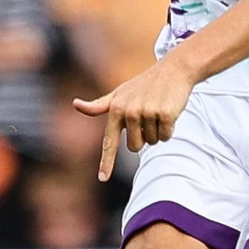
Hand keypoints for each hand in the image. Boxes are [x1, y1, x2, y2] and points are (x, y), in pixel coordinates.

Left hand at [75, 58, 196, 180]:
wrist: (173, 69)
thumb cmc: (144, 84)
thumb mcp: (119, 93)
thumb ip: (100, 105)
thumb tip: (75, 104)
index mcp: (116, 109)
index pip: (109, 142)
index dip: (107, 162)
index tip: (102, 178)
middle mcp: (129, 112)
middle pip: (135, 147)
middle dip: (143, 137)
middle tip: (147, 116)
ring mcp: (147, 112)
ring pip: (153, 142)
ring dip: (157, 131)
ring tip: (158, 110)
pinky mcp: (164, 114)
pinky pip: (166, 136)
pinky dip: (169, 128)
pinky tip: (169, 111)